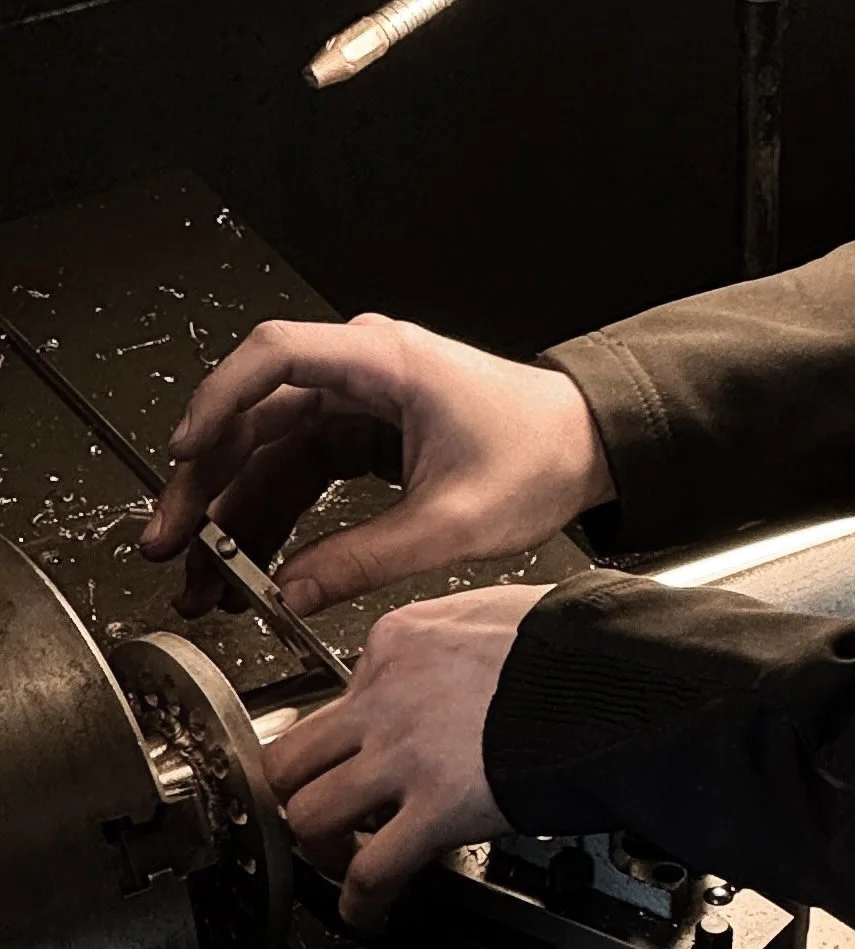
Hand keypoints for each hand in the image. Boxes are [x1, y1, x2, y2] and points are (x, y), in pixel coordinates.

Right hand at [138, 313, 614, 619]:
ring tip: (199, 578)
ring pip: (269, 452)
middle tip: (169, 543)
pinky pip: (299, 472)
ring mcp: (358, 402)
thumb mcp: (452, 521)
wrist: (590, 447)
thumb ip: (365, 559)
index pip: (274, 356)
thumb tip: (292, 592)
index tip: (186, 453)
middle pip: (254, 417)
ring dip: (232, 514)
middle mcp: (360, 371)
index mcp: (382, 362)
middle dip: (207, 485)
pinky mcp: (363, 435)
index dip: (219, 401)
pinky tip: (247, 564)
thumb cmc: (541, 454)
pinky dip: (272, 516)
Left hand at [266, 585, 547, 930]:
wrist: (620, 676)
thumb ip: (456, 640)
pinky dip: (361, 903)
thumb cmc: (579, 645)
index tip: (357, 758)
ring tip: (342, 865)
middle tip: (317, 816)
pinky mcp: (438, 809)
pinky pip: (372, 869)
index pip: (339, 694)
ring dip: (320, 850)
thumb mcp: (497, 612)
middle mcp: (387, 696)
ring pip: (310, 814)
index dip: (346, 738)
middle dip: (295, 796)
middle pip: (291, 758)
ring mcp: (406, 755)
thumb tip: (463, 659)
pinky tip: (369, 914)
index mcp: (400, 642)